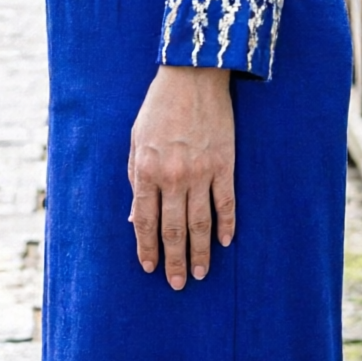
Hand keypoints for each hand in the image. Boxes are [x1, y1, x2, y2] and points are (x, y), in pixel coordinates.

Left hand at [128, 66, 235, 291]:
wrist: (193, 76)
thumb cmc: (158, 107)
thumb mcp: (136, 141)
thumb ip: (135, 179)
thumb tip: (136, 217)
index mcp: (146, 171)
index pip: (146, 221)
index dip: (147, 248)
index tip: (149, 268)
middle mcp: (173, 177)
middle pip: (173, 230)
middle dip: (173, 260)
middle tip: (177, 284)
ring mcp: (201, 173)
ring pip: (200, 223)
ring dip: (200, 252)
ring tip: (201, 273)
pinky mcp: (224, 165)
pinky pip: (226, 203)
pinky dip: (226, 225)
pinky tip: (225, 242)